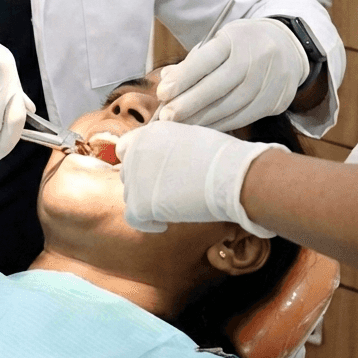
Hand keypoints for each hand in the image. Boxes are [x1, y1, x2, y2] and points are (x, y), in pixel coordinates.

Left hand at [115, 120, 286, 235]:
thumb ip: (170, 145)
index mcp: (149, 133)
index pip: (126, 148)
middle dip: (143, 184)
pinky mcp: (140, 202)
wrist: (231, 176)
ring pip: (130, 195)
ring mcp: (136, 176)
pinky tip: (165, 224)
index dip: (138, 164)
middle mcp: (136, 151)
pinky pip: (133, 218)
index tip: (153, 175)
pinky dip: (147, 224)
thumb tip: (169, 159)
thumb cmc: (223, 158)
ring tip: (171, 208)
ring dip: (147, 203)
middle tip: (166, 194)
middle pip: (128, 173)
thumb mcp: (191, 136)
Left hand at [155, 18, 308, 130]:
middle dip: (190, 104)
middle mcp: (255, 59)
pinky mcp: (274, 102)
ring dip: (202, 119)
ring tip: (179, 127)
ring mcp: (267, 82)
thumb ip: (194, 61)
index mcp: (236, 38)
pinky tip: (202, 129)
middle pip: (219, 86)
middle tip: (166, 117)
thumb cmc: (242, 45)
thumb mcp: (220, 41)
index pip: (207, 59)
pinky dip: (220, 125)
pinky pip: (243, 117)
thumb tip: (166, 80)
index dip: (184, 77)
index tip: (162, 93)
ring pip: (231, 106)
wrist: (289, 48)